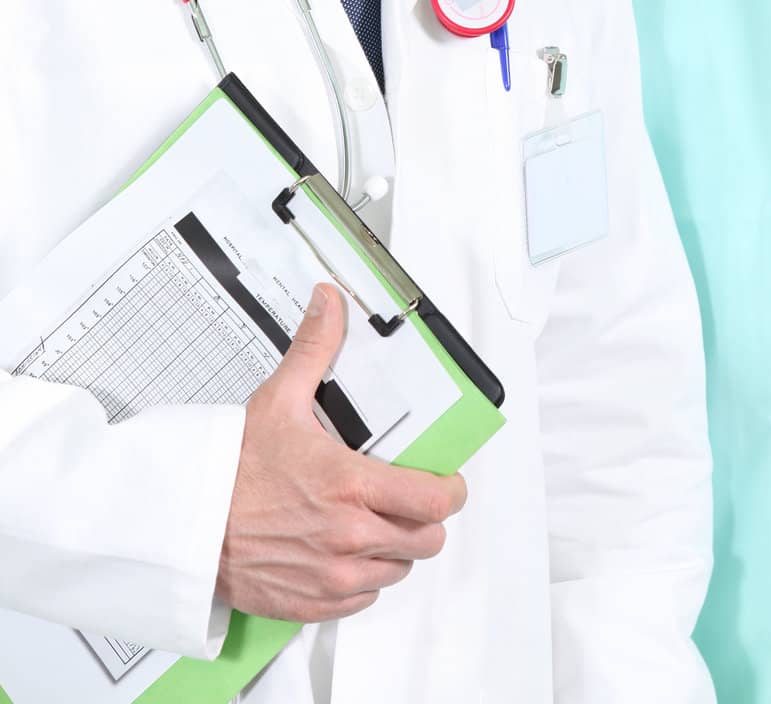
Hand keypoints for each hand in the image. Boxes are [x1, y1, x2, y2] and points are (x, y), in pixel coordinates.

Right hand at [216, 283, 466, 622]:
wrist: (185, 525)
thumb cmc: (230, 469)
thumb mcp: (278, 399)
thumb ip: (315, 348)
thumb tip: (330, 302)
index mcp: (350, 485)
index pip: (434, 501)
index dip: (449, 491)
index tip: (446, 481)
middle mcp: (348, 536)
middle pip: (426, 540)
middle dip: (424, 518)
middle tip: (409, 499)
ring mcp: (332, 575)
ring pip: (398, 570)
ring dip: (394, 548)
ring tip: (373, 521)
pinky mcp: (313, 602)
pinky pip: (364, 597)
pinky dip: (363, 578)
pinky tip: (345, 551)